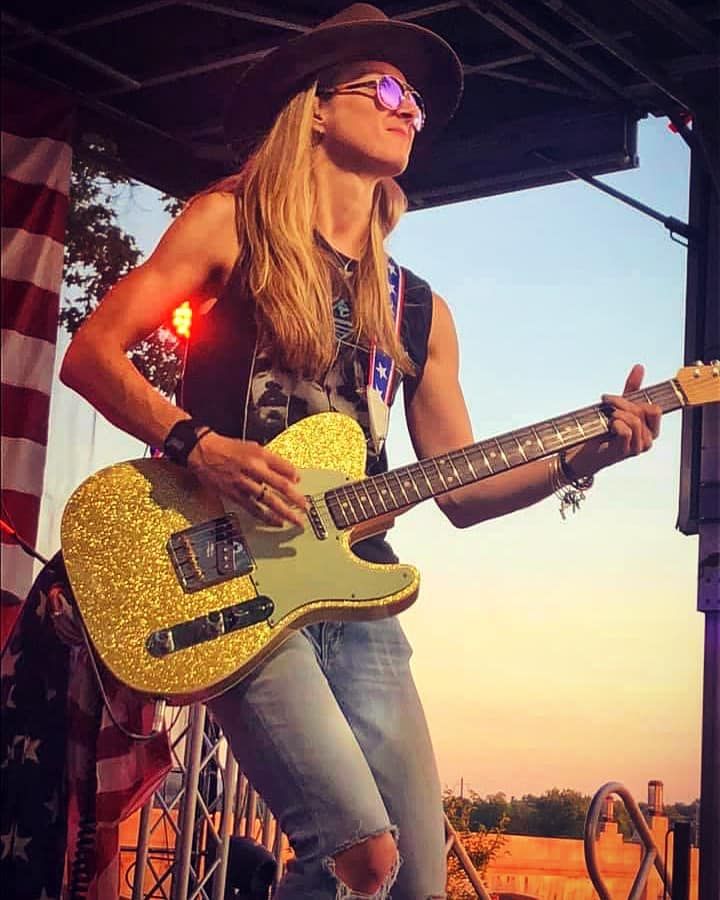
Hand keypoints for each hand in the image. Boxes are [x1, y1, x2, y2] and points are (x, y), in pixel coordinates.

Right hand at [188, 432, 306, 526]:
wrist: (202, 452)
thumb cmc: (227, 449)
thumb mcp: (253, 447)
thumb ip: (272, 460)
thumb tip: (290, 474)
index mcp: (258, 454)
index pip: (283, 466)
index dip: (294, 475)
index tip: (301, 482)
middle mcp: (252, 468)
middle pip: (280, 486)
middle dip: (295, 498)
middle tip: (306, 508)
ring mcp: (243, 483)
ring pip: (268, 500)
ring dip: (284, 511)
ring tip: (295, 520)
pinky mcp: (234, 494)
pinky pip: (253, 508)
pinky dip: (266, 516)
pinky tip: (276, 522)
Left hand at [567, 364, 661, 476]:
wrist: (584, 453)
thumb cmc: (603, 431)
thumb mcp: (618, 407)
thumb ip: (631, 388)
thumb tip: (639, 367)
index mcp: (650, 429)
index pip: (656, 409)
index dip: (636, 400)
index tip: (616, 399)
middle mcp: (647, 440)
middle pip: (644, 411)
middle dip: (622, 403)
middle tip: (606, 402)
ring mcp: (637, 448)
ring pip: (635, 420)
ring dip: (616, 413)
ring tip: (606, 417)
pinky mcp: (624, 453)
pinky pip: (626, 431)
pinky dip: (615, 424)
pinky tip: (608, 426)